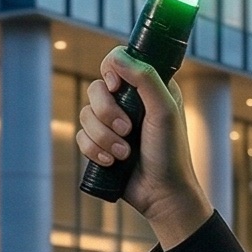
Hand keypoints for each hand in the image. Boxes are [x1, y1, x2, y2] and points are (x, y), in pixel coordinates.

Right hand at [76, 47, 211, 246]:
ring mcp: (113, 124)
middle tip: (127, 130)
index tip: (115, 86)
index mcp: (149, 87)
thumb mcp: (164, 110)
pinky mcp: (101, 144)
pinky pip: (81, 137)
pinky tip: (112, 162)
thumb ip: (145, 78)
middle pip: (95, 89)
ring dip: (103, 137)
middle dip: (106, 112)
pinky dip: (94, 150)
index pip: (117, 62)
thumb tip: (118, 58)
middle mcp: (129, 102)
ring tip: (124, 153)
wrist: (162, 193)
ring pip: (85, 114)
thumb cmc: (170, 152)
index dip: (110, 71)